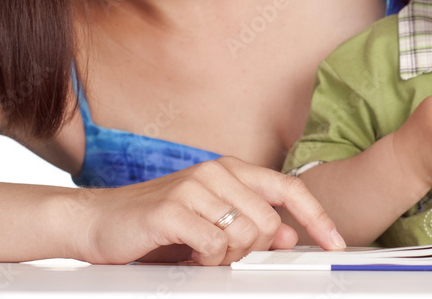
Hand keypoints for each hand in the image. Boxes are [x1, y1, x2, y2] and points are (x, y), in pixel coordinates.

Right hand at [73, 156, 344, 264]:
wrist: (96, 221)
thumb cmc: (155, 223)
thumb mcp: (211, 221)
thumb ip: (250, 223)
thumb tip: (290, 235)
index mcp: (230, 170)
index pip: (288, 189)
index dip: (317, 217)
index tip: (335, 242)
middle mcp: (216, 172)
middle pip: (270, 222)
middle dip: (253, 250)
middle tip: (221, 255)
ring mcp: (194, 187)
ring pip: (246, 235)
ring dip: (226, 257)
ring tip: (199, 253)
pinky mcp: (173, 209)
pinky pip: (214, 246)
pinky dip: (205, 261)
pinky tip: (185, 255)